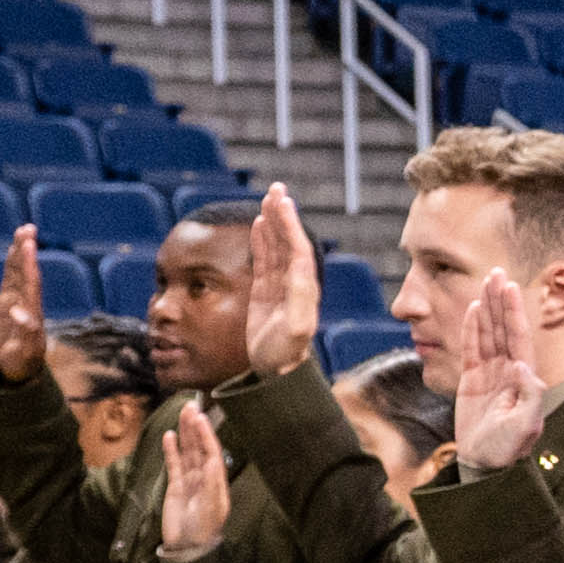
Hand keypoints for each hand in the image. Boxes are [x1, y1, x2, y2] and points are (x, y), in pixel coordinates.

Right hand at [0, 223, 46, 378]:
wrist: (20, 370)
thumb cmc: (23, 363)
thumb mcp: (24, 352)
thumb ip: (26, 333)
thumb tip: (20, 312)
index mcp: (31, 312)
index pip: (31, 284)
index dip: (29, 265)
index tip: (29, 246)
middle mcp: (26, 303)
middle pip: (26, 272)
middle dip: (26, 250)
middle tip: (28, 228)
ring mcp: (17, 301)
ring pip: (18, 272)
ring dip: (20, 252)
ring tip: (24, 231)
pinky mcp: (7, 303)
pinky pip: (10, 279)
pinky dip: (12, 264)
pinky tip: (15, 250)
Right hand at [157, 401, 230, 560]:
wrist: (187, 547)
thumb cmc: (204, 530)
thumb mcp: (213, 508)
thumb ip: (213, 484)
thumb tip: (214, 460)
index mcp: (216, 480)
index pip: (211, 451)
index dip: (206, 434)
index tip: (201, 417)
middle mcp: (204, 477)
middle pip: (199, 447)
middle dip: (196, 427)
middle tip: (191, 405)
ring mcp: (189, 480)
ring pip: (187, 452)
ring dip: (185, 433)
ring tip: (183, 413)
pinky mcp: (175, 486)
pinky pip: (174, 464)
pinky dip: (171, 450)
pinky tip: (170, 436)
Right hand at [240, 184, 321, 376]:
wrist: (275, 373)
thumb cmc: (286, 354)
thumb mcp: (295, 328)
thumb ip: (298, 298)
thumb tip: (300, 270)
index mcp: (304, 288)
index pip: (297, 248)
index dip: (290, 225)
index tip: (281, 202)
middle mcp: (294, 284)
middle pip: (288, 242)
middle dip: (283, 215)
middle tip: (276, 189)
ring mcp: (279, 288)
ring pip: (276, 248)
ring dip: (273, 224)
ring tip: (269, 199)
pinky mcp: (264, 294)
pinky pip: (264, 261)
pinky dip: (261, 241)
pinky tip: (259, 225)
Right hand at [450, 270, 546, 472]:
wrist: (487, 465)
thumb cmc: (509, 449)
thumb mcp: (525, 426)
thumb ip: (530, 397)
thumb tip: (524, 367)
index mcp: (524, 378)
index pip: (519, 337)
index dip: (514, 311)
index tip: (510, 286)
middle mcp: (509, 370)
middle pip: (504, 328)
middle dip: (501, 300)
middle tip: (497, 271)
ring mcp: (491, 373)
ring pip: (489, 333)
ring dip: (488, 308)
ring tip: (487, 282)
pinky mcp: (472, 380)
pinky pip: (472, 348)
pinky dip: (472, 328)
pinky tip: (474, 309)